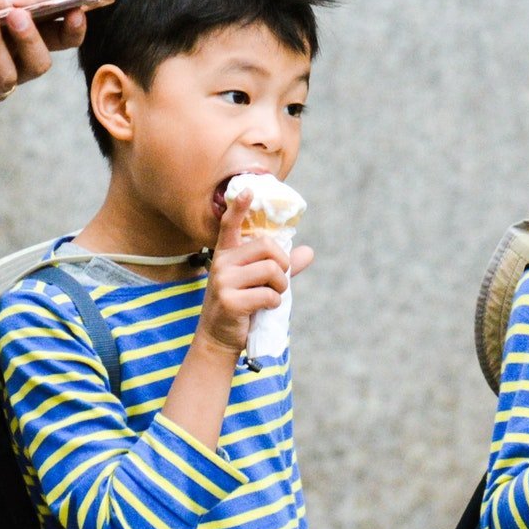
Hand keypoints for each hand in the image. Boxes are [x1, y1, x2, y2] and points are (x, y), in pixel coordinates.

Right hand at [194, 187, 313, 360]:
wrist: (219, 338)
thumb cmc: (241, 305)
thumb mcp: (259, 283)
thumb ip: (281, 267)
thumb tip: (309, 252)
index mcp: (226, 254)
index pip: (230, 225)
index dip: (239, 207)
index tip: (247, 190)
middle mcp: (222, 263)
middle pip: (267, 247)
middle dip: (282, 264)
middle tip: (279, 280)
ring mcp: (223, 281)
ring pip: (271, 270)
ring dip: (281, 286)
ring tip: (272, 296)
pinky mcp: (229, 300)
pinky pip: (269, 294)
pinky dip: (274, 303)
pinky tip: (264, 308)